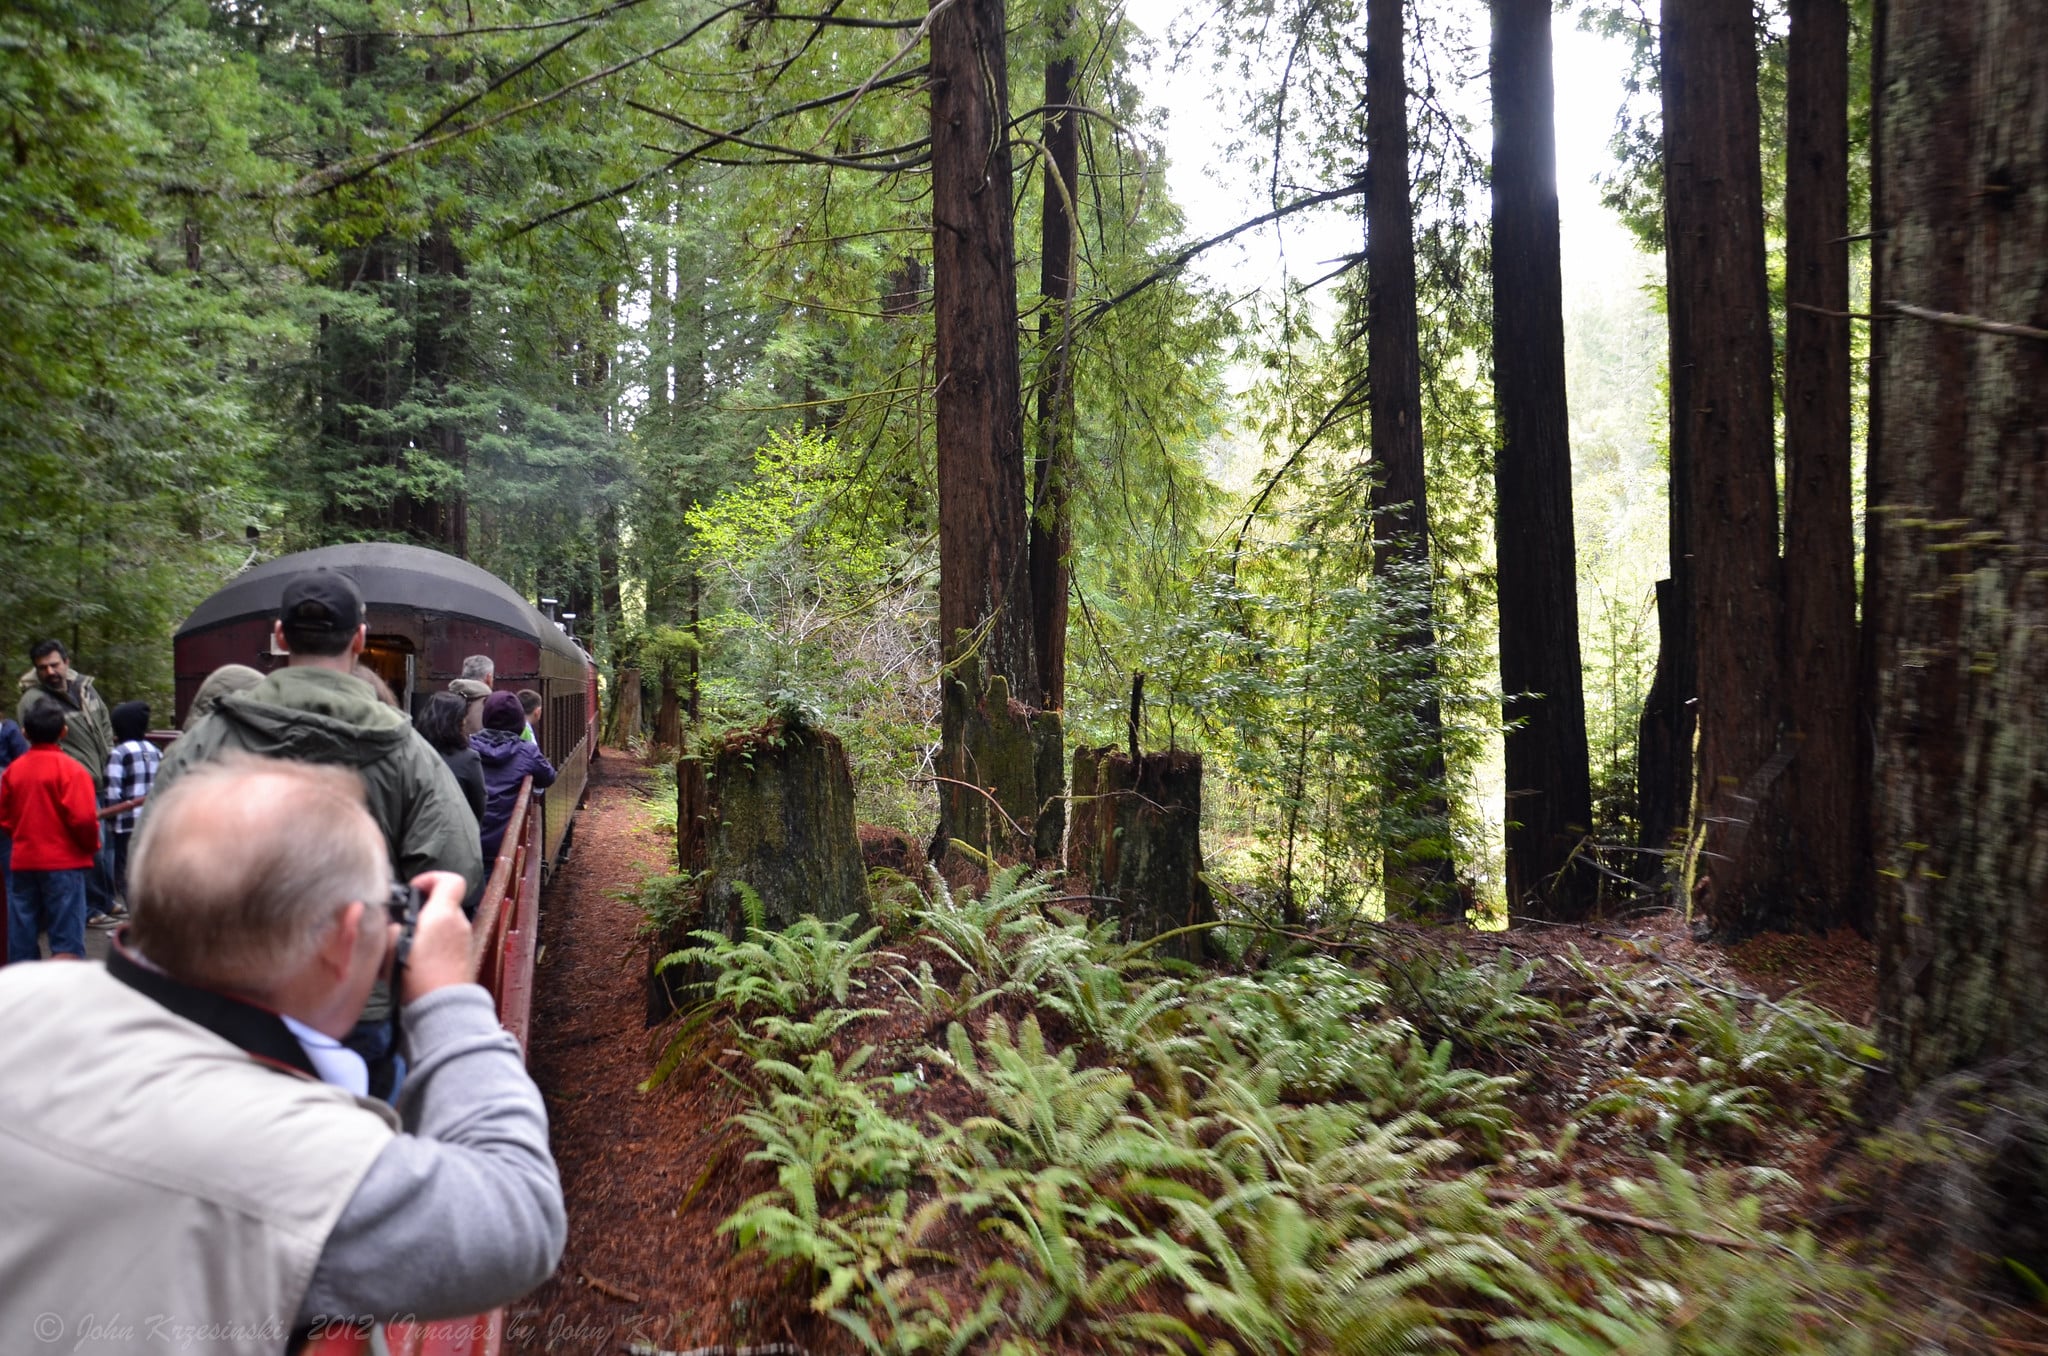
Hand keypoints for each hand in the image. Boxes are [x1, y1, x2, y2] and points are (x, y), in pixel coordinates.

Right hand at [399, 870, 472, 1003]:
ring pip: (444, 925)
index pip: (451, 880)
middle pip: (443, 904)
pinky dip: (433, 946)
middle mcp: (460, 923)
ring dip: (426, 931)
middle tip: (402, 924)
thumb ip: (394, 927)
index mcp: (444, 913)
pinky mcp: (464, 958)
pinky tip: (415, 962)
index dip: (431, 879)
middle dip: (422, 911)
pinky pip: (447, 943)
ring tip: (405, 947)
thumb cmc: (417, 974)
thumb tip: (394, 923)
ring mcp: (464, 941)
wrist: (442, 1006)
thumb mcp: (393, 945)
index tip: (413, 890)